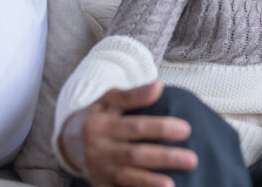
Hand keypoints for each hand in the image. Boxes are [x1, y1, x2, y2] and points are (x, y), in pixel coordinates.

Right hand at [59, 81, 197, 186]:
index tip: (186, 129)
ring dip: (150, 182)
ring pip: (127, 177)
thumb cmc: (98, 116)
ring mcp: (99, 171)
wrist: (69, 140)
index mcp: (102, 125)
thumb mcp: (110, 99)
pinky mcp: (101, 185)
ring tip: (172, 185)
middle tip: (192, 158)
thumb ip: (134, 94)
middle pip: (135, 155)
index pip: (136, 127)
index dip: (161, 128)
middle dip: (164, 157)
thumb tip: (158, 84)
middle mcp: (99, 150)